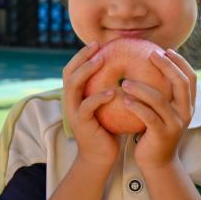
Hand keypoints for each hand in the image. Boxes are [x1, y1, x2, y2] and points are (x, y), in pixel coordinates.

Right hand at [62, 43, 118, 170]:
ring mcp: (73, 112)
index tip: (97, 43)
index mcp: (77, 95)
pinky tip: (112, 90)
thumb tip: (131, 69)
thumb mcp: (109, 106)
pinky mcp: (81, 124)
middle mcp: (71, 101)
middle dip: (81, 57)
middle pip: (69, 72)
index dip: (82, 55)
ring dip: (87, 71)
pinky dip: (98, 96)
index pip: (73, 69)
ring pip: (73, 86)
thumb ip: (112, 88)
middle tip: (97, 46)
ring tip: (101, 60)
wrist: (101, 157)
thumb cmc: (109, 129)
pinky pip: (87, 106)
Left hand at [122, 49, 195, 173]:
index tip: (166, 51)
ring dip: (141, 88)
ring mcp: (176, 124)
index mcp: (189, 105)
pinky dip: (136, 106)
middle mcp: (186, 113)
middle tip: (150, 54)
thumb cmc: (156, 133)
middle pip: (180, 83)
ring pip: (160, 100)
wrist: (158, 163)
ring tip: (124, 82)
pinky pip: (148, 116)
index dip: (180, 62)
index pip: (191, 78)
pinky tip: (124, 100)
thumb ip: (163, 94)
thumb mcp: (164, 112)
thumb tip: (153, 68)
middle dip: (166, 66)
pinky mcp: (162, 135)